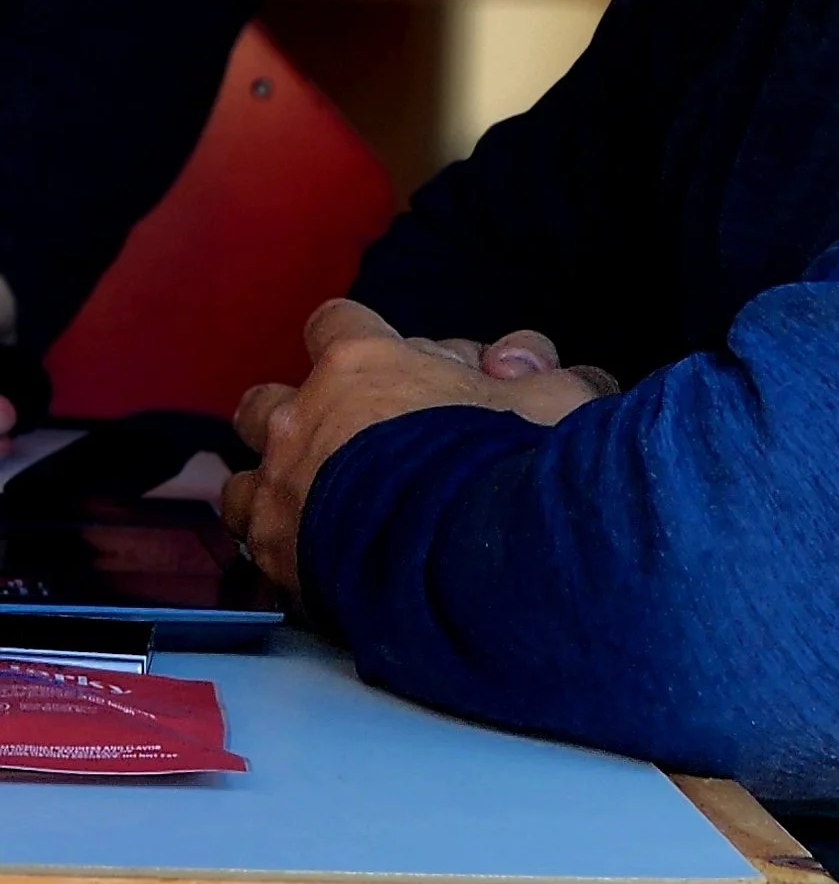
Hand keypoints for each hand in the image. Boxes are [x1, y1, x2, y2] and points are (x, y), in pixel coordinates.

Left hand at [222, 300, 601, 598]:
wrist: (472, 561)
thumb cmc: (507, 465)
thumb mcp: (552, 402)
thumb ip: (540, 376)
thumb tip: (526, 367)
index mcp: (361, 365)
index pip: (333, 323)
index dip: (357, 341)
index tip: (386, 367)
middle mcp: (304, 420)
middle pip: (265, 401)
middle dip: (296, 417)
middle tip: (344, 446)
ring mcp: (281, 491)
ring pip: (241, 479)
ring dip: (272, 488)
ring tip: (310, 510)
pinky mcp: (276, 557)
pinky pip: (251, 546)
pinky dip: (275, 548)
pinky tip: (308, 559)